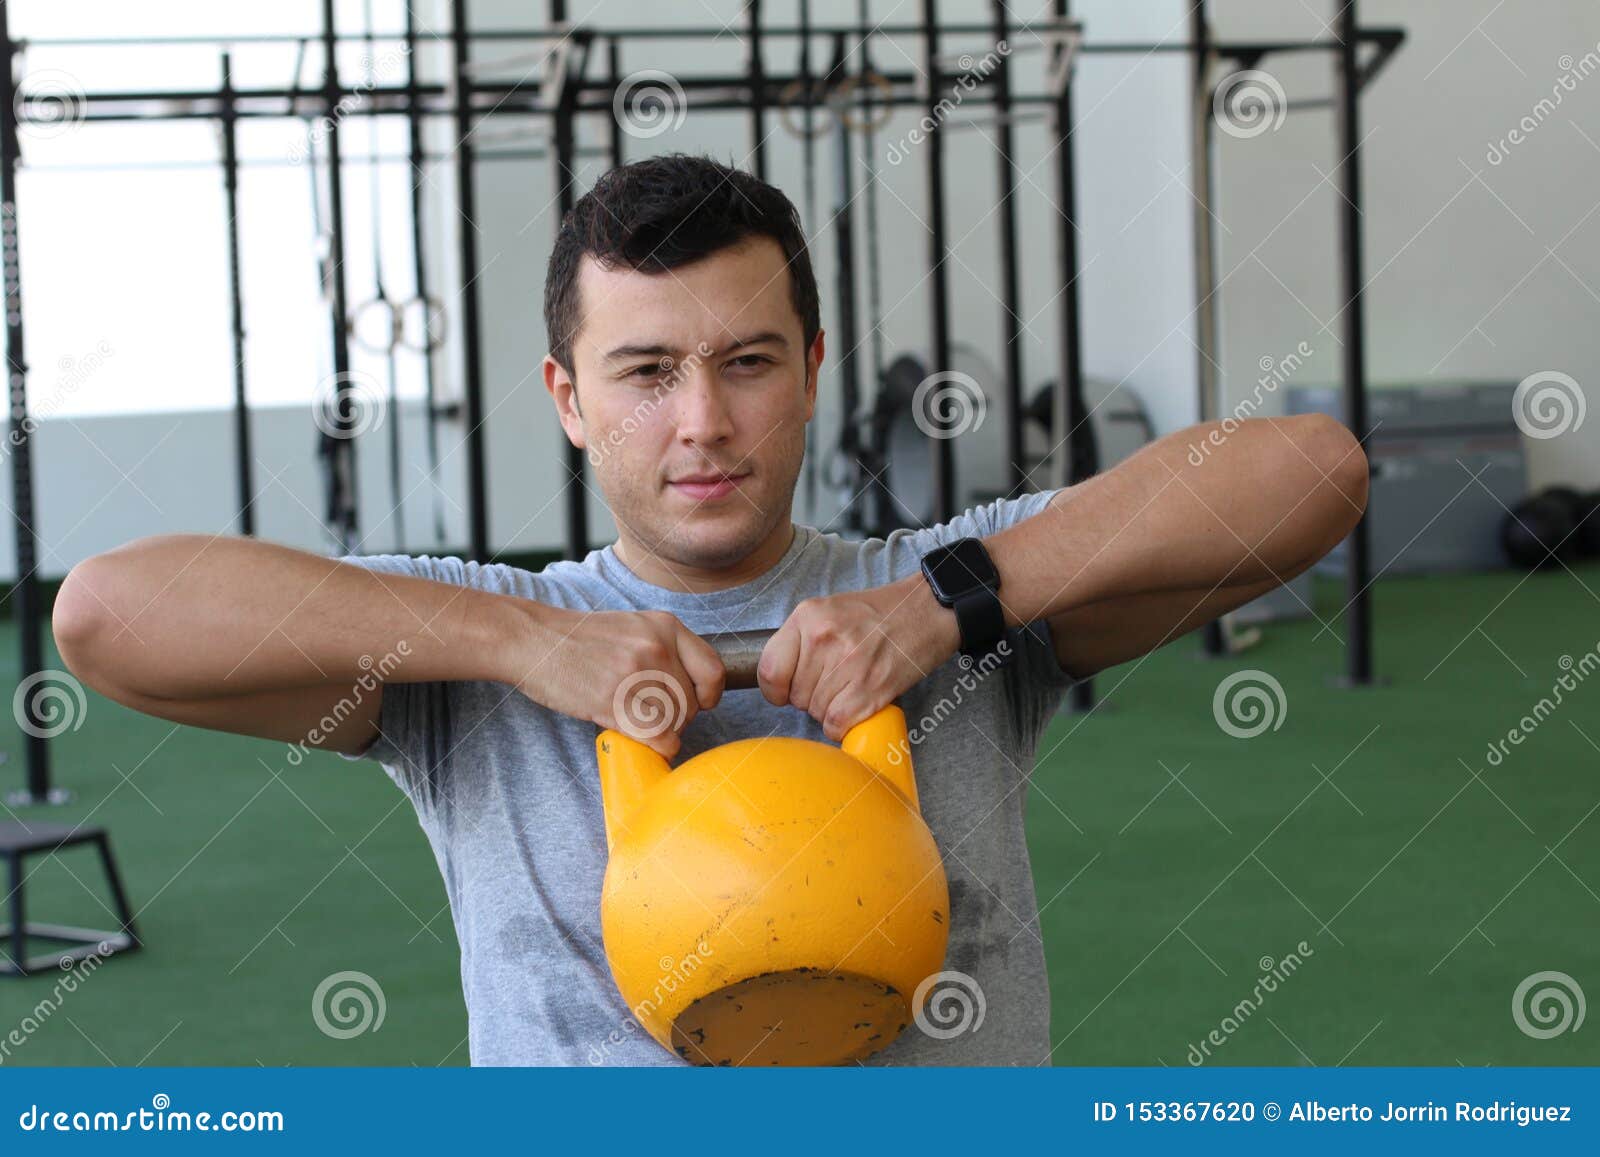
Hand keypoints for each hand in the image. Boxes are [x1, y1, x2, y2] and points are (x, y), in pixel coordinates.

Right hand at [510, 605, 723, 758]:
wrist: (535, 639)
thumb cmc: (580, 639)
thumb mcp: (633, 627)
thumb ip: (664, 649)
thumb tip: (690, 688)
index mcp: (665, 626)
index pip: (713, 670)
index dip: (709, 694)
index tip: (700, 702)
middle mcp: (658, 648)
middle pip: (692, 702)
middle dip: (678, 717)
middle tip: (652, 716)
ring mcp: (638, 675)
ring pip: (677, 722)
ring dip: (663, 731)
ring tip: (638, 722)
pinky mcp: (617, 702)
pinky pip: (660, 738)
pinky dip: (656, 746)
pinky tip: (640, 738)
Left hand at [758, 575, 960, 740]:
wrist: (928, 610)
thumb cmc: (881, 613)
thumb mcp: (830, 610)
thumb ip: (801, 640)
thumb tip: (779, 680)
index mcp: (808, 616)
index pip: (768, 670)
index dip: (775, 690)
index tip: (786, 691)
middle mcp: (823, 638)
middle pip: (795, 696)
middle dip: (810, 698)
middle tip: (835, 682)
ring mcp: (847, 664)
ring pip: (815, 712)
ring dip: (829, 710)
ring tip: (851, 688)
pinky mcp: (869, 688)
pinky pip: (835, 724)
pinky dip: (843, 725)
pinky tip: (856, 707)